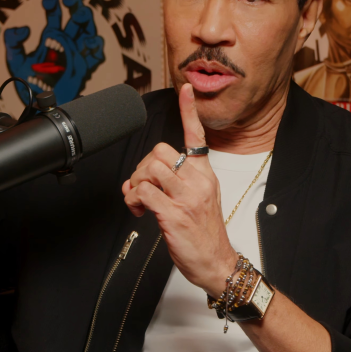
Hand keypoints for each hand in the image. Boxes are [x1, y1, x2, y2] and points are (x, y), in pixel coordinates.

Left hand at [5, 0, 105, 104]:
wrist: (36, 103)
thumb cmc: (27, 80)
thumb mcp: (14, 57)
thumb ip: (12, 40)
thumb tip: (26, 29)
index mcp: (51, 35)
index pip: (55, 12)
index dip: (53, 1)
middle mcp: (67, 42)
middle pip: (76, 16)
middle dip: (76, 2)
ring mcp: (77, 53)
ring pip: (89, 30)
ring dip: (87, 19)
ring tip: (79, 14)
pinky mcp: (84, 68)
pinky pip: (97, 54)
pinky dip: (95, 46)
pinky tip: (87, 42)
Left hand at [122, 84, 237, 296]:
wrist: (217, 263)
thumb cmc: (205, 233)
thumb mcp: (198, 200)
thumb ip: (172, 184)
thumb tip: (139, 181)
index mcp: (205, 174)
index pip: (197, 136)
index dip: (188, 111)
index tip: (184, 88)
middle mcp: (198, 182)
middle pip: (160, 151)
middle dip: (142, 167)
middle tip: (142, 187)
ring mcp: (186, 198)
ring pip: (150, 170)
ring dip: (136, 184)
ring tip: (139, 200)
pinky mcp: (173, 215)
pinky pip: (144, 194)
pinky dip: (134, 200)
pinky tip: (140, 210)